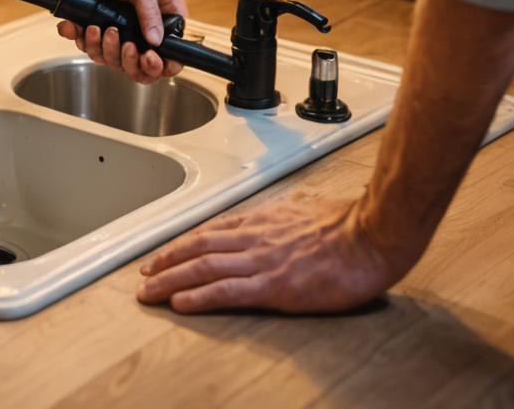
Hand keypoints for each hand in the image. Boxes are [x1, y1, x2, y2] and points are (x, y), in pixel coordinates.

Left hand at [47, 0, 188, 84]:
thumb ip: (150, 12)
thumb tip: (157, 42)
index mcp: (163, 8)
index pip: (174, 46)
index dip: (165, 61)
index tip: (151, 60)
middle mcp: (144, 22)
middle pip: (145, 63)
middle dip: (132, 60)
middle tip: (126, 46)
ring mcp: (121, 29)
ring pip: (118, 61)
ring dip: (106, 50)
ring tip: (99, 29)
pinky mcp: (98, 31)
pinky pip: (94, 51)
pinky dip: (86, 43)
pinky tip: (82, 26)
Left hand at [136, 196, 408, 313]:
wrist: (370, 235)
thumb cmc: (347, 226)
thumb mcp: (307, 211)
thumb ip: (286, 219)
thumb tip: (281, 220)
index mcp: (263, 221)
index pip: (212, 232)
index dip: (184, 244)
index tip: (165, 253)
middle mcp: (255, 238)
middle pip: (198, 248)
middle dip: (165, 261)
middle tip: (143, 274)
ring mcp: (262, 262)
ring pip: (203, 267)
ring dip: (170, 278)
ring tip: (148, 291)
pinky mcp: (274, 286)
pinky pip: (228, 291)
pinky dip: (199, 296)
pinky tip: (180, 303)